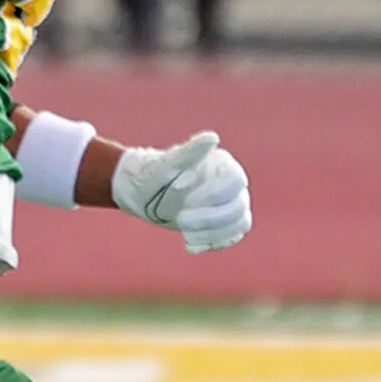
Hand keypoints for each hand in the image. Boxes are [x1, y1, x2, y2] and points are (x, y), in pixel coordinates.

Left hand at [111, 130, 251, 252]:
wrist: (141, 194)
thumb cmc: (153, 174)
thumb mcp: (166, 164)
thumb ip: (190, 152)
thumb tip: (212, 138)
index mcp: (222, 165)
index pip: (236, 181)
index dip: (216, 194)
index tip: (187, 199)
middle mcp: (231, 185)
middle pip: (239, 206)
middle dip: (210, 217)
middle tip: (181, 220)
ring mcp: (229, 205)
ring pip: (239, 223)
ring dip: (213, 232)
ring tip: (184, 233)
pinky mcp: (223, 224)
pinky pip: (231, 238)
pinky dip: (212, 243)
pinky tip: (189, 244)